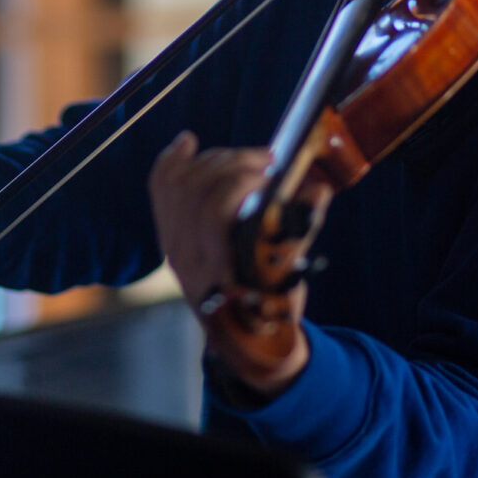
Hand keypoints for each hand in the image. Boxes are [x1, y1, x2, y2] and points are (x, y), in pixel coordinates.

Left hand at [148, 131, 310, 395]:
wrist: (239, 335)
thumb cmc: (271, 306)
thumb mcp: (293, 276)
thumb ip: (302, 232)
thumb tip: (317, 190)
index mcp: (215, 269)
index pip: (214, 210)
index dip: (242, 181)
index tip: (272, 173)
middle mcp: (185, 256)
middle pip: (197, 189)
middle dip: (236, 163)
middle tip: (268, 160)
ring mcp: (171, 245)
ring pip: (180, 183)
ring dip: (216, 158)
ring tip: (250, 158)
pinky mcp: (167, 235)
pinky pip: (160, 188)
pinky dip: (172, 160)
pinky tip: (189, 142)